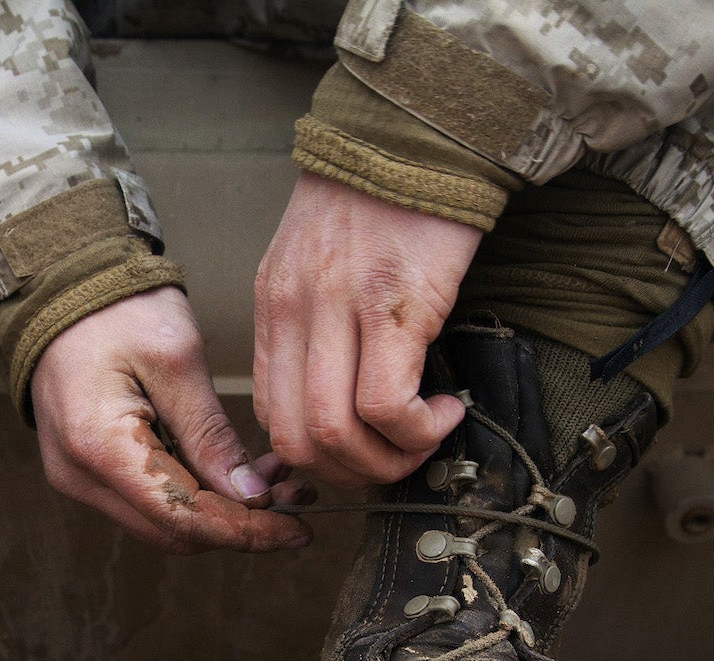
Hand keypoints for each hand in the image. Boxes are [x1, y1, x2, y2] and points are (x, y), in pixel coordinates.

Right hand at [31, 286, 311, 554]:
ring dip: (221, 511)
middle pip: (174, 531)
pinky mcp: (88, 473)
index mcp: (98, 445)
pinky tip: (231, 469)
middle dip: (240, 523)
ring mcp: (79, 479)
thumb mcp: (178, 361)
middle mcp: (79, 476)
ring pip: (163, 524)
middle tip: (295, 494)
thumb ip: (212, 435)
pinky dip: (195, 495)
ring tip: (270, 476)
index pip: (182, 516)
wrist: (62, 291)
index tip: (299, 529)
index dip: (246, 531)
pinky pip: (148, 503)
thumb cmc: (119, 311)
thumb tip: (254, 499)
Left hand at [254, 172, 480, 487]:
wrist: (419, 132)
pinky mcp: (393, 308)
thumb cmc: (379, 197)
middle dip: (350, 474)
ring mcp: (338, 312)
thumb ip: (313, 325)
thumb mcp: (316, 262)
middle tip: (396, 460)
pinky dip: (415, 430)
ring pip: (336, 433)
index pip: (270, 418)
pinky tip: (443, 412)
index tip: (360, 453)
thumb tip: (335, 396)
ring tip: (425, 437)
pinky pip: (385, 404)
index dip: (315, 459)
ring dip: (387, 460)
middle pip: (297, 441)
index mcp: (273, 307)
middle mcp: (294, 314)